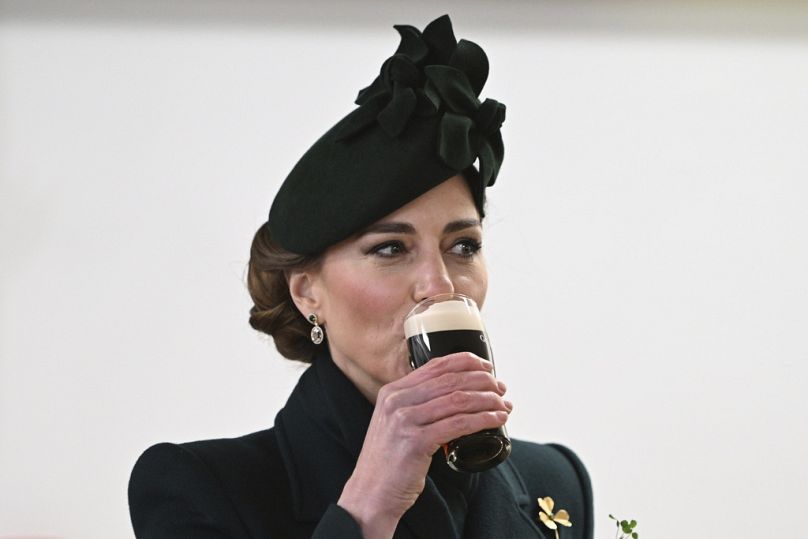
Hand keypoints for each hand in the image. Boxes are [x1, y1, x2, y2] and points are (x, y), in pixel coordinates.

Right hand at [337, 352, 511, 537]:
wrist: (370, 495)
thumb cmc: (389, 462)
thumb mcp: (395, 424)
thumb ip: (415, 405)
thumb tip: (454, 395)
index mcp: (392, 391)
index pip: (436, 365)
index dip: (466, 362)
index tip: (487, 367)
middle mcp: (396, 400)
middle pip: (451, 380)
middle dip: (483, 381)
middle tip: (501, 389)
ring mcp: (404, 420)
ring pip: (458, 400)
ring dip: (488, 400)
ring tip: (503, 405)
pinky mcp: (416, 442)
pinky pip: (459, 424)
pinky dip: (483, 419)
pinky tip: (496, 420)